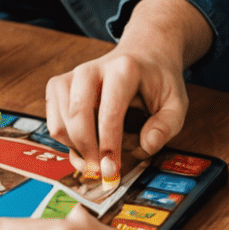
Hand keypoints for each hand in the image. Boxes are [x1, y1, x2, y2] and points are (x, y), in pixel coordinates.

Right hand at [44, 42, 189, 183]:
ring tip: (96, 159)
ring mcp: (71, 75)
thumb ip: (166, 126)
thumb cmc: (157, 82)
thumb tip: (147, 146)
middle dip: (88, 150)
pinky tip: (85, 145)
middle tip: (102, 172)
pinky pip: (52, 120)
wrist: (141, 57)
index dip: (108, 145)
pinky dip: (66, 140)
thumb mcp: (176, 102)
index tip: (111, 170)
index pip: (109, 112)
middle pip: (77, 116)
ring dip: (76, 147)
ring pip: (60, 121)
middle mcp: (91, 69)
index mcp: (123, 70)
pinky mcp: (58, 84)